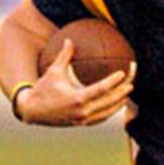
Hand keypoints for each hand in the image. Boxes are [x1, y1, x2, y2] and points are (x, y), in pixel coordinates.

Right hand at [16, 39, 135, 126]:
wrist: (32, 112)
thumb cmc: (42, 90)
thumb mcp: (53, 71)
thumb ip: (64, 56)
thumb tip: (70, 40)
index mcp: (77, 98)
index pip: (102, 89)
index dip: (114, 81)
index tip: (122, 73)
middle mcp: (82, 111)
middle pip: (108, 103)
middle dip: (121, 94)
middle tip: (131, 85)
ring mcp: (82, 120)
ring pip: (106, 114)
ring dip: (117, 105)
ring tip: (126, 97)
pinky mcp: (80, 124)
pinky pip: (99, 119)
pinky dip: (108, 113)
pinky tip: (113, 107)